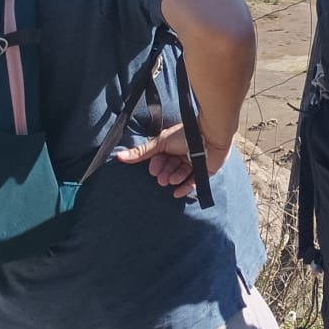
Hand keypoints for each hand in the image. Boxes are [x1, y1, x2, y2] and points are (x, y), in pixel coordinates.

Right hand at [114, 124, 230, 198]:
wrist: (210, 136)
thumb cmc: (185, 135)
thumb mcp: (160, 143)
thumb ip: (142, 152)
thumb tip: (119, 156)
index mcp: (172, 146)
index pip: (161, 159)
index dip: (157, 166)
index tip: (154, 171)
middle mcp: (183, 154)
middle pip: (170, 168)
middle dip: (165, 174)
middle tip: (162, 179)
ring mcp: (195, 162)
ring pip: (181, 175)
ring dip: (174, 179)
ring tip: (171, 180)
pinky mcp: (205, 171)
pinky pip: (194, 182)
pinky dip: (185, 188)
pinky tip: (178, 193)